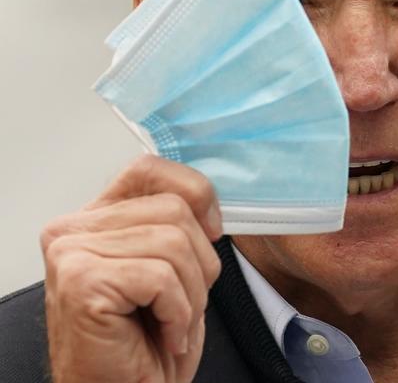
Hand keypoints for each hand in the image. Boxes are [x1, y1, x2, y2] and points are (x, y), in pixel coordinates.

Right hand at [40, 155, 222, 382]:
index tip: (212, 231)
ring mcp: (72, 252)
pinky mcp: (81, 281)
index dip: (194, 193)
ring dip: (191, 294)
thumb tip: (209, 201)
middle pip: (173, 209)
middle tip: (183, 302)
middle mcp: (74, 229)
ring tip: (172, 321)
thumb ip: (176, 224)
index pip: (150, 169)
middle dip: (200, 263)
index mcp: (96, 218)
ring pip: (174, 242)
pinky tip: (164, 335)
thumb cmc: (145, 341)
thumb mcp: (171, 268)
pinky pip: (161, 277)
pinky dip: (178, 312)